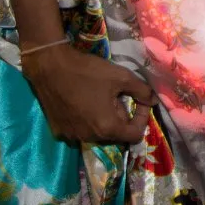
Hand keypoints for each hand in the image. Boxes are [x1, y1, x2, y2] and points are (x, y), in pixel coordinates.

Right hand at [23, 46, 152, 144]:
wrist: (50, 66)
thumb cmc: (88, 72)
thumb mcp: (121, 77)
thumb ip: (142, 91)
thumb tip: (154, 100)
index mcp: (106, 128)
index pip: (134, 135)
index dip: (142, 118)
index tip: (140, 101)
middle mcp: (89, 137)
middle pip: (115, 134)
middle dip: (123, 117)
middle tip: (118, 96)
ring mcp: (71, 136)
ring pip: (97, 133)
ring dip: (104, 119)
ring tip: (101, 98)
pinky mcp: (58, 130)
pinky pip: (80, 130)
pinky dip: (87, 120)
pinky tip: (84, 102)